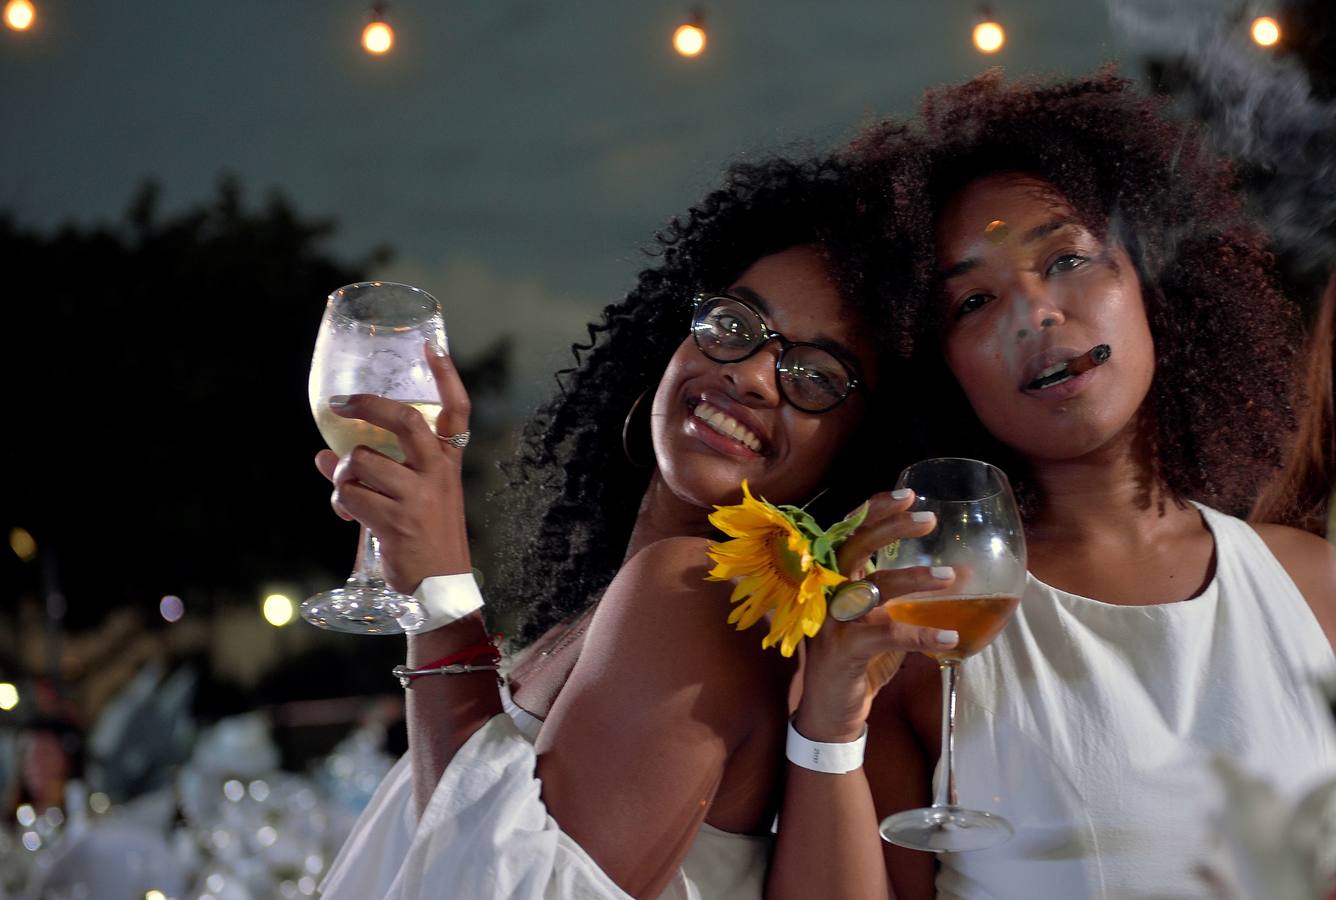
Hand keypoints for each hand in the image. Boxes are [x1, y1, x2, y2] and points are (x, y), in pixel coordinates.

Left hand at [315, 344, 472, 593]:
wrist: (439, 587)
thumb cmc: (426, 537)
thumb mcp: (418, 497)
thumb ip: (376, 471)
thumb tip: (321, 453)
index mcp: (448, 462)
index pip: (457, 410)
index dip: (446, 375)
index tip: (431, 345)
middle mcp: (437, 474)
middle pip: (404, 420)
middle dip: (366, 405)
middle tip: (341, 404)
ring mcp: (418, 497)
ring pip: (361, 461)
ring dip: (341, 474)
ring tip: (345, 490)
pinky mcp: (395, 521)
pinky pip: (350, 496)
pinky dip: (340, 502)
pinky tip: (346, 514)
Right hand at [797, 489, 956, 741]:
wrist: (831, 709)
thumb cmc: (859, 656)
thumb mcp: (881, 617)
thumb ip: (906, 593)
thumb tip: (961, 570)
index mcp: (835, 579)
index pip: (849, 533)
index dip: (875, 511)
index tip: (908, 494)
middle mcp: (828, 593)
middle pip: (853, 547)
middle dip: (889, 528)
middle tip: (928, 519)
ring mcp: (833, 621)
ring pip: (870, 588)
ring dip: (912, 578)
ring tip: (951, 576)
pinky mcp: (845, 651)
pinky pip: (885, 635)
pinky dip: (920, 634)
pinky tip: (950, 637)